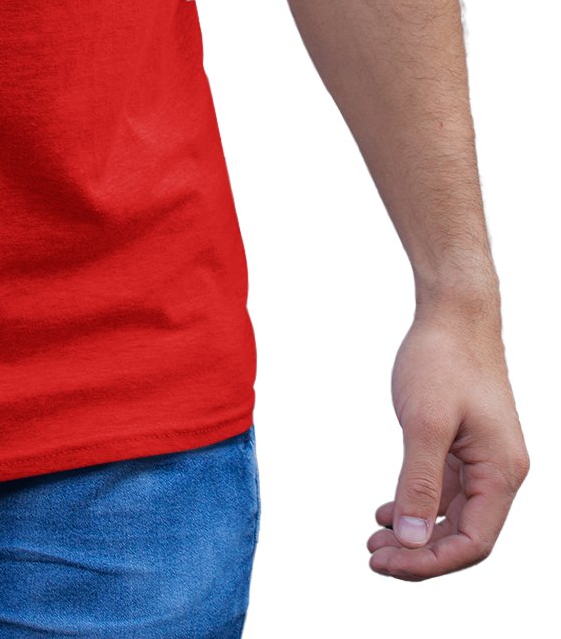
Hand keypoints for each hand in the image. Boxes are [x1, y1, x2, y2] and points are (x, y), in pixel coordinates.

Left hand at [368, 300, 528, 578]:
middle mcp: (500, 472)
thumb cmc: (442, 359)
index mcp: (501, 472)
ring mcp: (485, 459)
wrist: (453, 311)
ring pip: (453, 516)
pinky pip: (446, 491)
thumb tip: (412, 540)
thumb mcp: (424, 422)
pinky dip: (418, 504)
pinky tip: (387, 512)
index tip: (386, 563)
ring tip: (374, 540)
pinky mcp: (467, 446)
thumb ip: (419, 483)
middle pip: (464, 536)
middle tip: (372, 556)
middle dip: (419, 552)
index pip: (473, 542)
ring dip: (416, 532)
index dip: (430, 561)